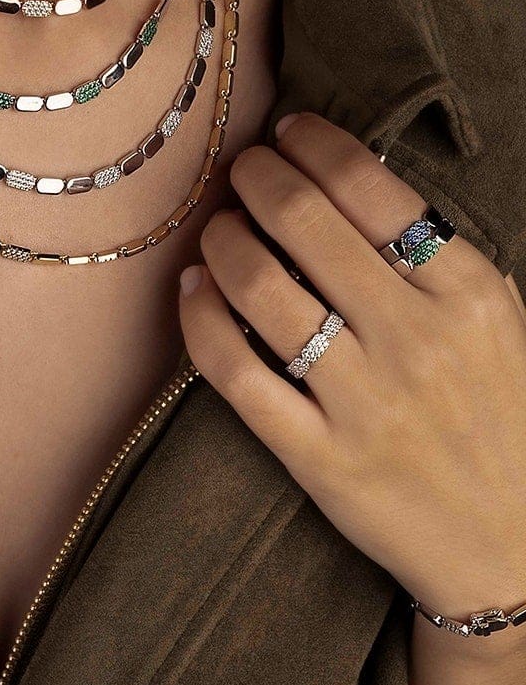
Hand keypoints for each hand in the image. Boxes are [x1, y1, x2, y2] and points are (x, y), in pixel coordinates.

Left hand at [177, 110, 525, 620]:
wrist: (514, 551)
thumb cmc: (499, 417)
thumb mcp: (500, 322)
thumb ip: (436, 254)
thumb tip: (343, 175)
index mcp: (470, 294)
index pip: (370, 186)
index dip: (312, 144)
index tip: (287, 133)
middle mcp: (417, 340)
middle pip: (303, 220)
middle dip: (256, 177)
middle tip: (242, 171)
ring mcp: (365, 402)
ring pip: (258, 287)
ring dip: (222, 239)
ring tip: (219, 229)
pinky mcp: (320, 459)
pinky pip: (234, 371)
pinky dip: (199, 318)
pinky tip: (192, 289)